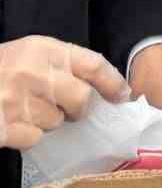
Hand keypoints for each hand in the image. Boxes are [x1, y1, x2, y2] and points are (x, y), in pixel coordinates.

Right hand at [0, 37, 130, 149]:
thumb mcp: (26, 55)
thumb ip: (58, 65)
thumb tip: (100, 88)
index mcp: (41, 49)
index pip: (93, 64)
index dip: (113, 82)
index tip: (123, 96)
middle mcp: (32, 72)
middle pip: (81, 99)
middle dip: (79, 109)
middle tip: (70, 111)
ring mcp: (17, 101)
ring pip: (57, 121)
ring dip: (48, 121)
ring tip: (26, 110)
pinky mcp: (4, 127)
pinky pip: (34, 138)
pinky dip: (27, 136)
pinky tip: (13, 123)